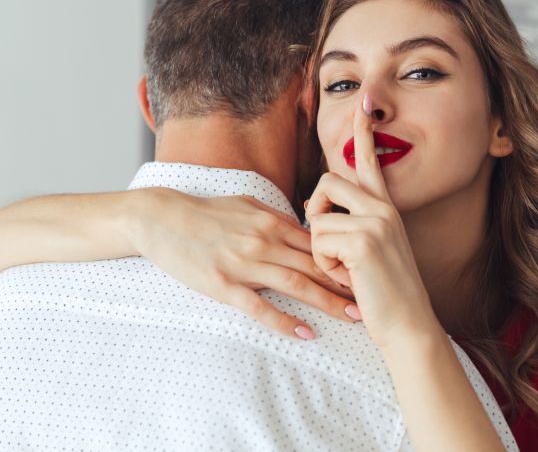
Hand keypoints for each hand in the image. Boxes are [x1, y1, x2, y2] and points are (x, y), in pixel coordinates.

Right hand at [130, 189, 358, 338]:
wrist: (161, 218)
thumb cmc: (205, 211)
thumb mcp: (246, 205)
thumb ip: (277, 218)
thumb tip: (304, 229)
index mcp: (270, 222)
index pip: (318, 243)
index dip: (346, 258)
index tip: (368, 272)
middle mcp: (263, 242)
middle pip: (315, 265)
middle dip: (347, 284)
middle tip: (375, 299)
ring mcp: (244, 264)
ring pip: (296, 285)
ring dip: (327, 303)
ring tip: (353, 317)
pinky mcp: (223, 285)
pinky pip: (259, 308)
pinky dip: (285, 321)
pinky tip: (306, 333)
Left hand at [305, 93, 438, 348]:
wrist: (408, 324)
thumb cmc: (384, 292)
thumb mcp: (372, 250)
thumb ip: (352, 224)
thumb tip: (315, 210)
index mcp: (385, 207)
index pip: (371, 160)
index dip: (364, 131)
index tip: (364, 102)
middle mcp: (383, 208)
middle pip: (328, 181)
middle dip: (314, 210)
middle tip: (327, 240)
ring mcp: (375, 222)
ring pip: (318, 219)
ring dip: (321, 250)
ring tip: (345, 271)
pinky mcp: (364, 240)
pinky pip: (319, 241)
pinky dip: (325, 266)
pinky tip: (348, 279)